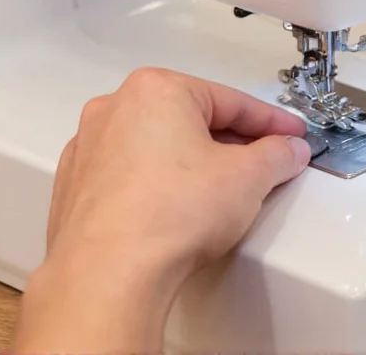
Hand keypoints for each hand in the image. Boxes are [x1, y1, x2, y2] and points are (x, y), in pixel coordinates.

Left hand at [12, 68, 309, 353]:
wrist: (110, 275)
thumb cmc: (169, 215)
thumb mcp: (249, 178)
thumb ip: (277, 155)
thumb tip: (287, 150)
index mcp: (157, 90)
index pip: (230, 101)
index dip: (270, 121)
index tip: (289, 134)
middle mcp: (116, 109)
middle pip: (192, 119)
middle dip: (231, 142)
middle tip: (263, 163)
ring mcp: (90, 147)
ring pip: (158, 145)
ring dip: (193, 162)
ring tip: (221, 193)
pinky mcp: (77, 186)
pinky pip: (130, 173)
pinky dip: (158, 183)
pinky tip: (177, 210)